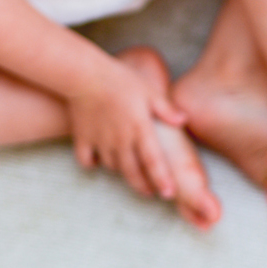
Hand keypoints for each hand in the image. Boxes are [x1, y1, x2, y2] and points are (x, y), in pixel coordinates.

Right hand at [67, 58, 187, 199]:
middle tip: (151, 192)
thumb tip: (184, 120)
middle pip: (133, 172)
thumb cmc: (119, 79)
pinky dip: (92, 164)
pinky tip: (98, 159)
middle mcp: (120, 139)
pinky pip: (86, 160)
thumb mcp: (148, 90)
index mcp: (140, 128)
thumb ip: (166, 108)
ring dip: (122, 173)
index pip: (154, 162)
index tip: (169, 194)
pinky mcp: (82, 138)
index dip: (162, 180)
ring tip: (129, 172)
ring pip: (112, 168)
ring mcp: (100, 141)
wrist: (84, 74)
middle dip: (144, 186)